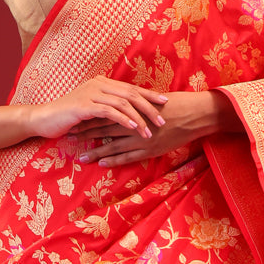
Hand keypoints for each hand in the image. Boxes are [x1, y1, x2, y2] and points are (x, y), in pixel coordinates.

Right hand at [30, 77, 169, 142]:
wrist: (44, 119)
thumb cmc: (69, 117)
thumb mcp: (91, 109)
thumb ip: (108, 106)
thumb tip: (130, 112)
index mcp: (102, 83)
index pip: (131, 88)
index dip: (149, 94)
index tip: (165, 102)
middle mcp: (98, 85)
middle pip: (130, 93)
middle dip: (149, 107)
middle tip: (162, 120)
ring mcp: (91, 94)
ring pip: (122, 103)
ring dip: (138, 117)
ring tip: (150, 130)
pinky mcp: (84, 106)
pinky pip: (109, 111)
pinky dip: (123, 119)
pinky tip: (133, 127)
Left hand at [73, 90, 235, 166]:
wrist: (195, 113)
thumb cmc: (176, 104)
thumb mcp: (153, 100)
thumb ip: (137, 104)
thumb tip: (124, 104)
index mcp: (133, 109)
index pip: (105, 114)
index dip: (88, 118)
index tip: (74, 120)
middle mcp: (133, 124)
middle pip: (104, 129)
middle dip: (85, 134)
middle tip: (68, 137)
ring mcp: (141, 138)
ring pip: (112, 145)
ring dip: (95, 151)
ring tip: (80, 156)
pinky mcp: (150, 149)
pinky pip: (128, 156)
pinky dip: (114, 160)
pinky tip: (102, 163)